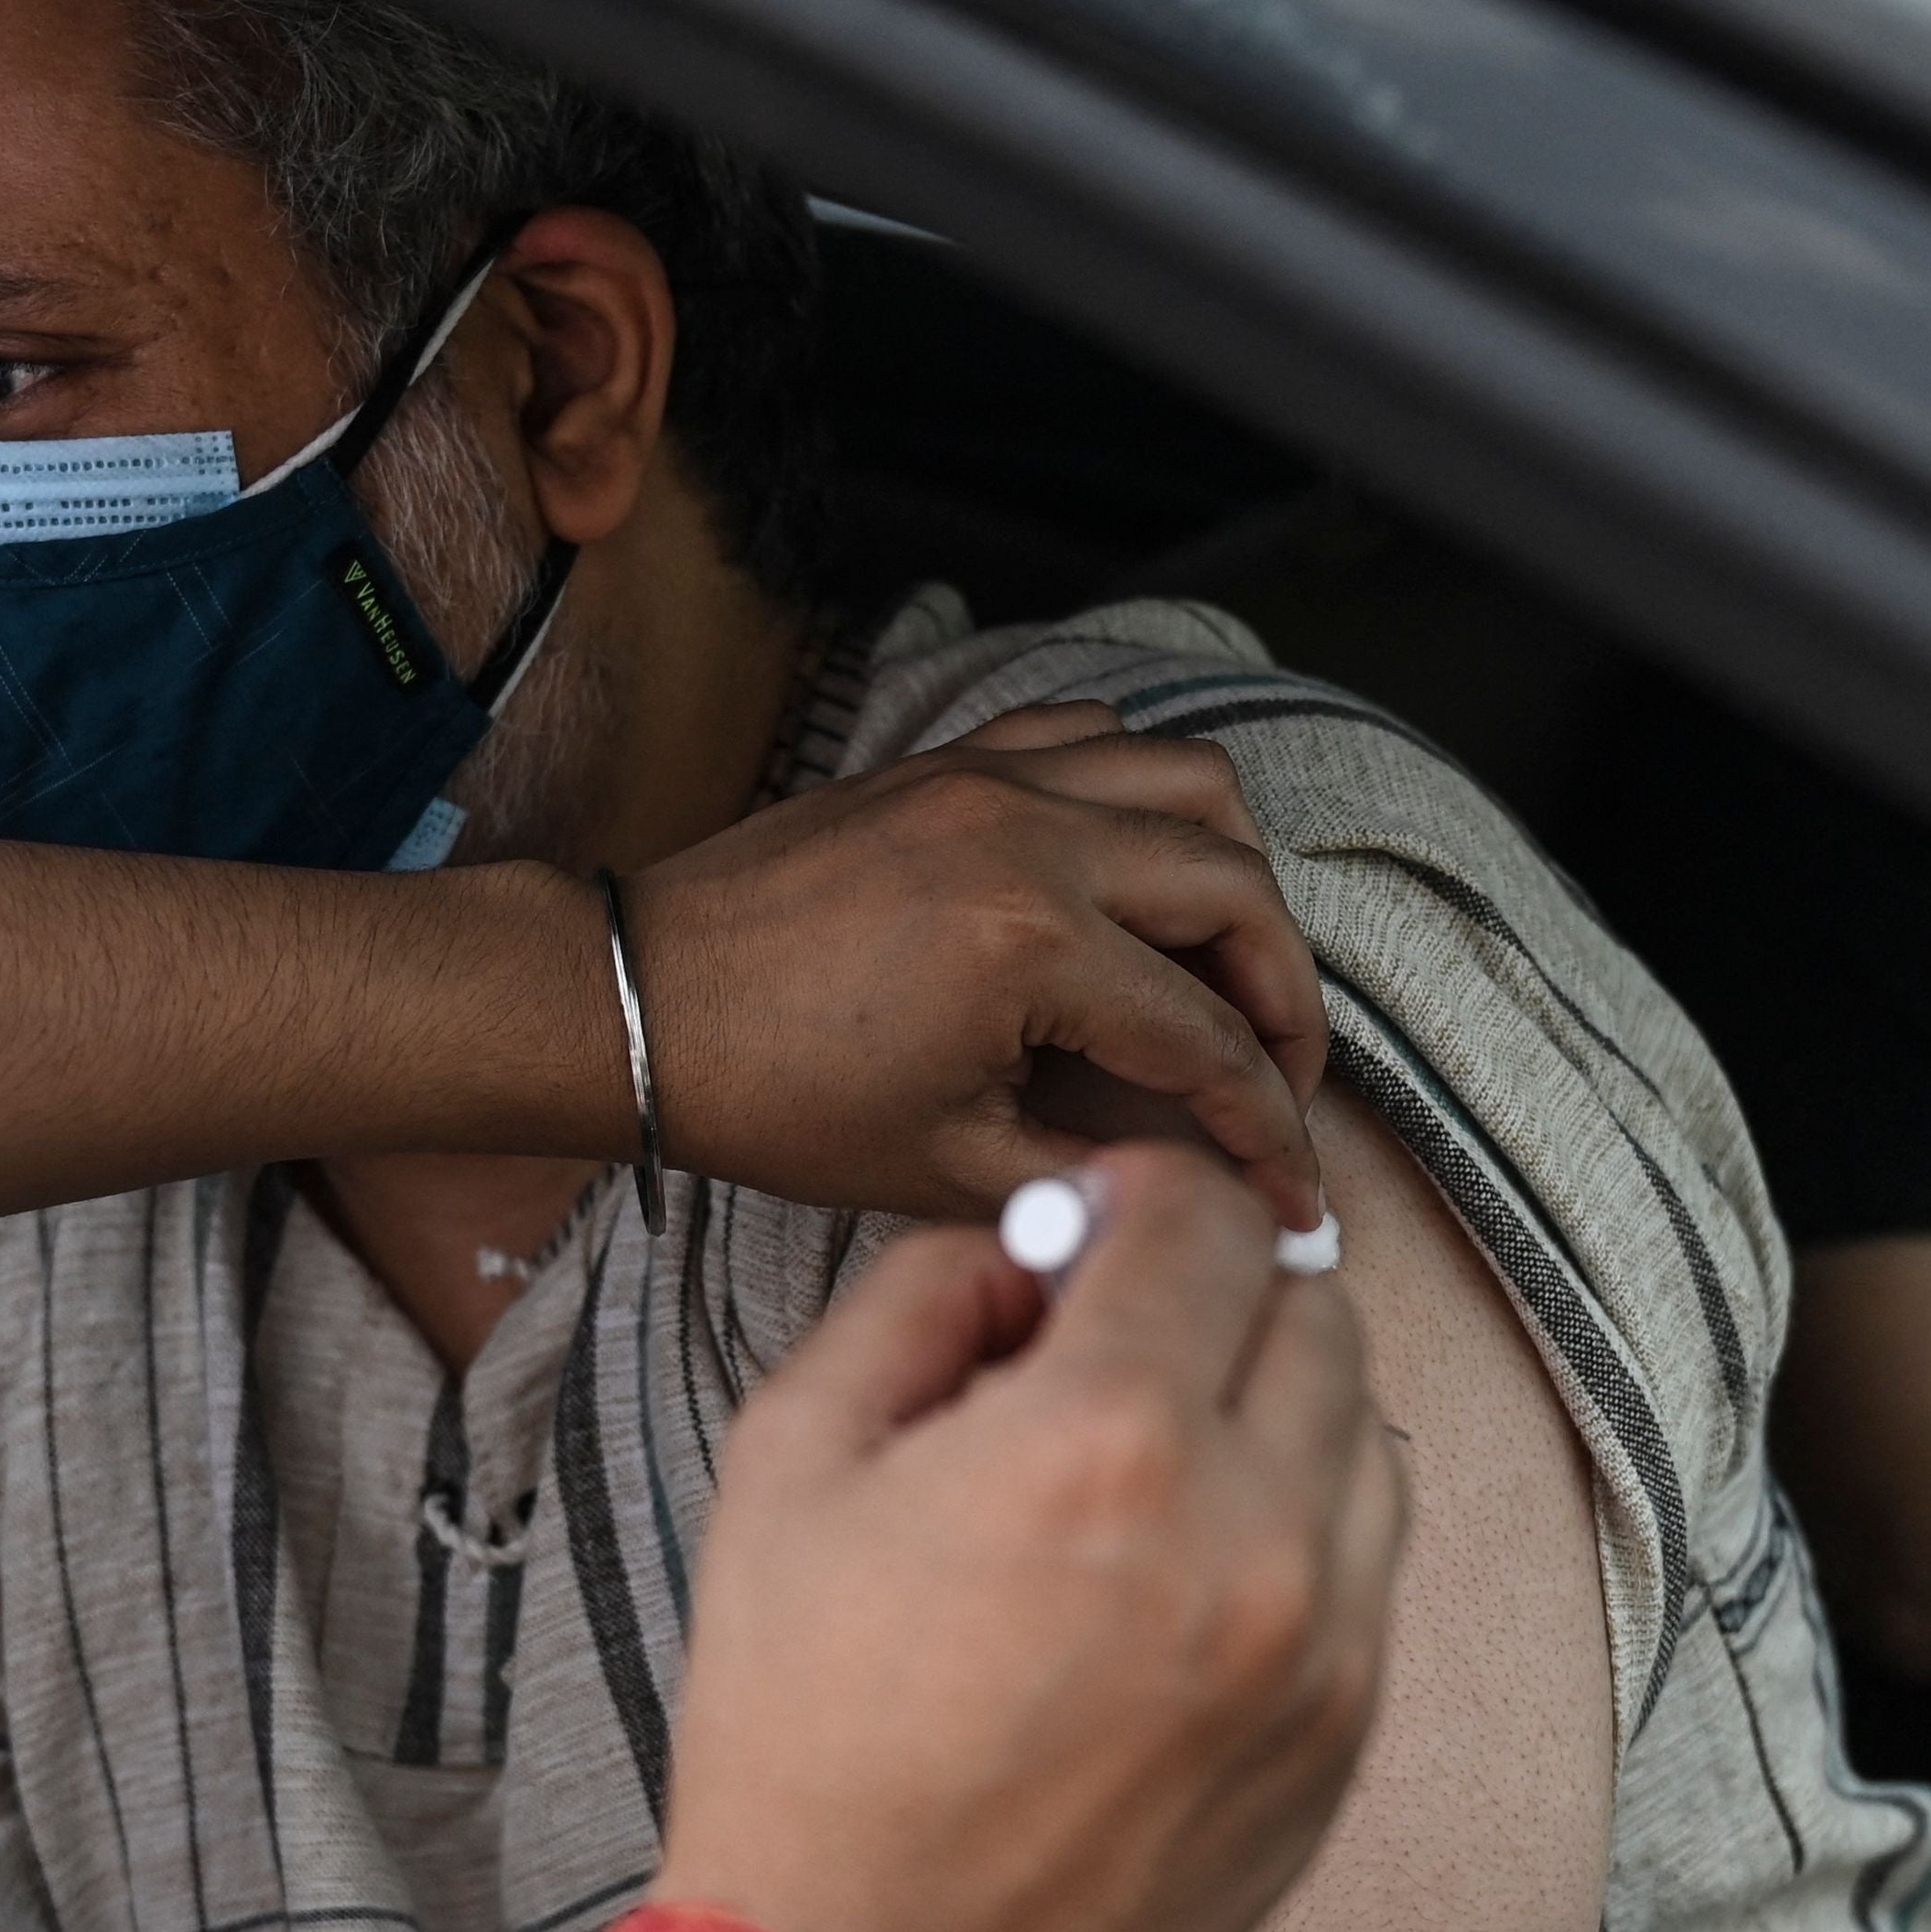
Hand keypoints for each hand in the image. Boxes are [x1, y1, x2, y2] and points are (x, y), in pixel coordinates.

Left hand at [629, 702, 1327, 1228]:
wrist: (637, 1003)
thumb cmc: (768, 1091)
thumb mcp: (944, 1165)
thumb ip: (1090, 1174)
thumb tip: (1196, 1195)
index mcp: (1031, 943)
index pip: (1210, 1041)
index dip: (1268, 1130)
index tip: (1293, 1192)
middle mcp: (1028, 835)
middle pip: (1238, 892)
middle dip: (1283, 999)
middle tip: (1270, 1078)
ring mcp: (988, 779)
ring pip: (1190, 784)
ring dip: (1233, 877)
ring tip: (1221, 970)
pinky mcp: (948, 760)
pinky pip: (1093, 737)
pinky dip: (1141, 794)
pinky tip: (1133, 875)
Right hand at [658, 1144, 1403, 1931]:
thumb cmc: (809, 1727)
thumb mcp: (789, 1460)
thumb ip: (912, 1302)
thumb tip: (1018, 1254)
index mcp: (1103, 1443)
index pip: (1199, 1221)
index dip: (1134, 1192)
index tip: (1082, 1225)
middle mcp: (1251, 1532)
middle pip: (1311, 1310)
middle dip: (1211, 1290)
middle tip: (1106, 1337)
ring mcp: (1323, 1647)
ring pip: (1366, 1430)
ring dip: (1271, 1401)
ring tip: (1147, 1456)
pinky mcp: (1347, 1734)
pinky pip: (1371, 1561)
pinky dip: (1298, 1519)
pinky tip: (1181, 1560)